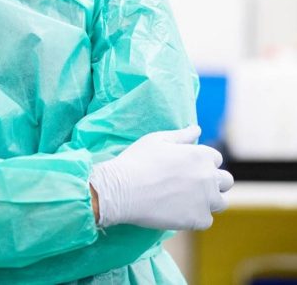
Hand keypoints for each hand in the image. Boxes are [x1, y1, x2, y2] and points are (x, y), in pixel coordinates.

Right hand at [89, 126, 233, 229]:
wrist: (123, 189)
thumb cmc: (138, 160)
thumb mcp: (157, 140)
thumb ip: (182, 135)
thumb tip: (197, 129)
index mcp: (200, 155)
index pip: (216, 158)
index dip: (202, 161)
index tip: (188, 166)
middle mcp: (209, 177)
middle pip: (226, 181)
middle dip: (213, 181)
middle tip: (192, 183)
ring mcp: (206, 200)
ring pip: (220, 202)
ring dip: (208, 200)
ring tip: (186, 199)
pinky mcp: (199, 220)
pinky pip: (206, 219)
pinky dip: (195, 216)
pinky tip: (178, 210)